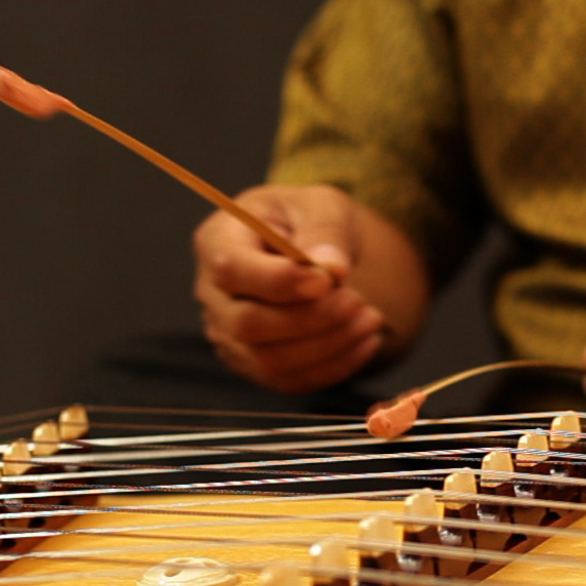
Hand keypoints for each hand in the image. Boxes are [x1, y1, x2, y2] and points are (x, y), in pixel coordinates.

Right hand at [192, 184, 384, 393]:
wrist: (311, 249)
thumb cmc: (306, 219)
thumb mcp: (320, 205)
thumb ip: (324, 231)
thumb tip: (331, 269)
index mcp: (218, 241)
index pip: (231, 270)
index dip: (279, 281)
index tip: (327, 279)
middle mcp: (213, 295)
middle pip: (247, 325)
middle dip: (310, 319)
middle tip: (357, 301)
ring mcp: (230, 336)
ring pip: (269, 362)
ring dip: (328, 346)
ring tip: (371, 318)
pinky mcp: (256, 364)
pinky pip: (290, 381)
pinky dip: (334, 367)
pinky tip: (367, 341)